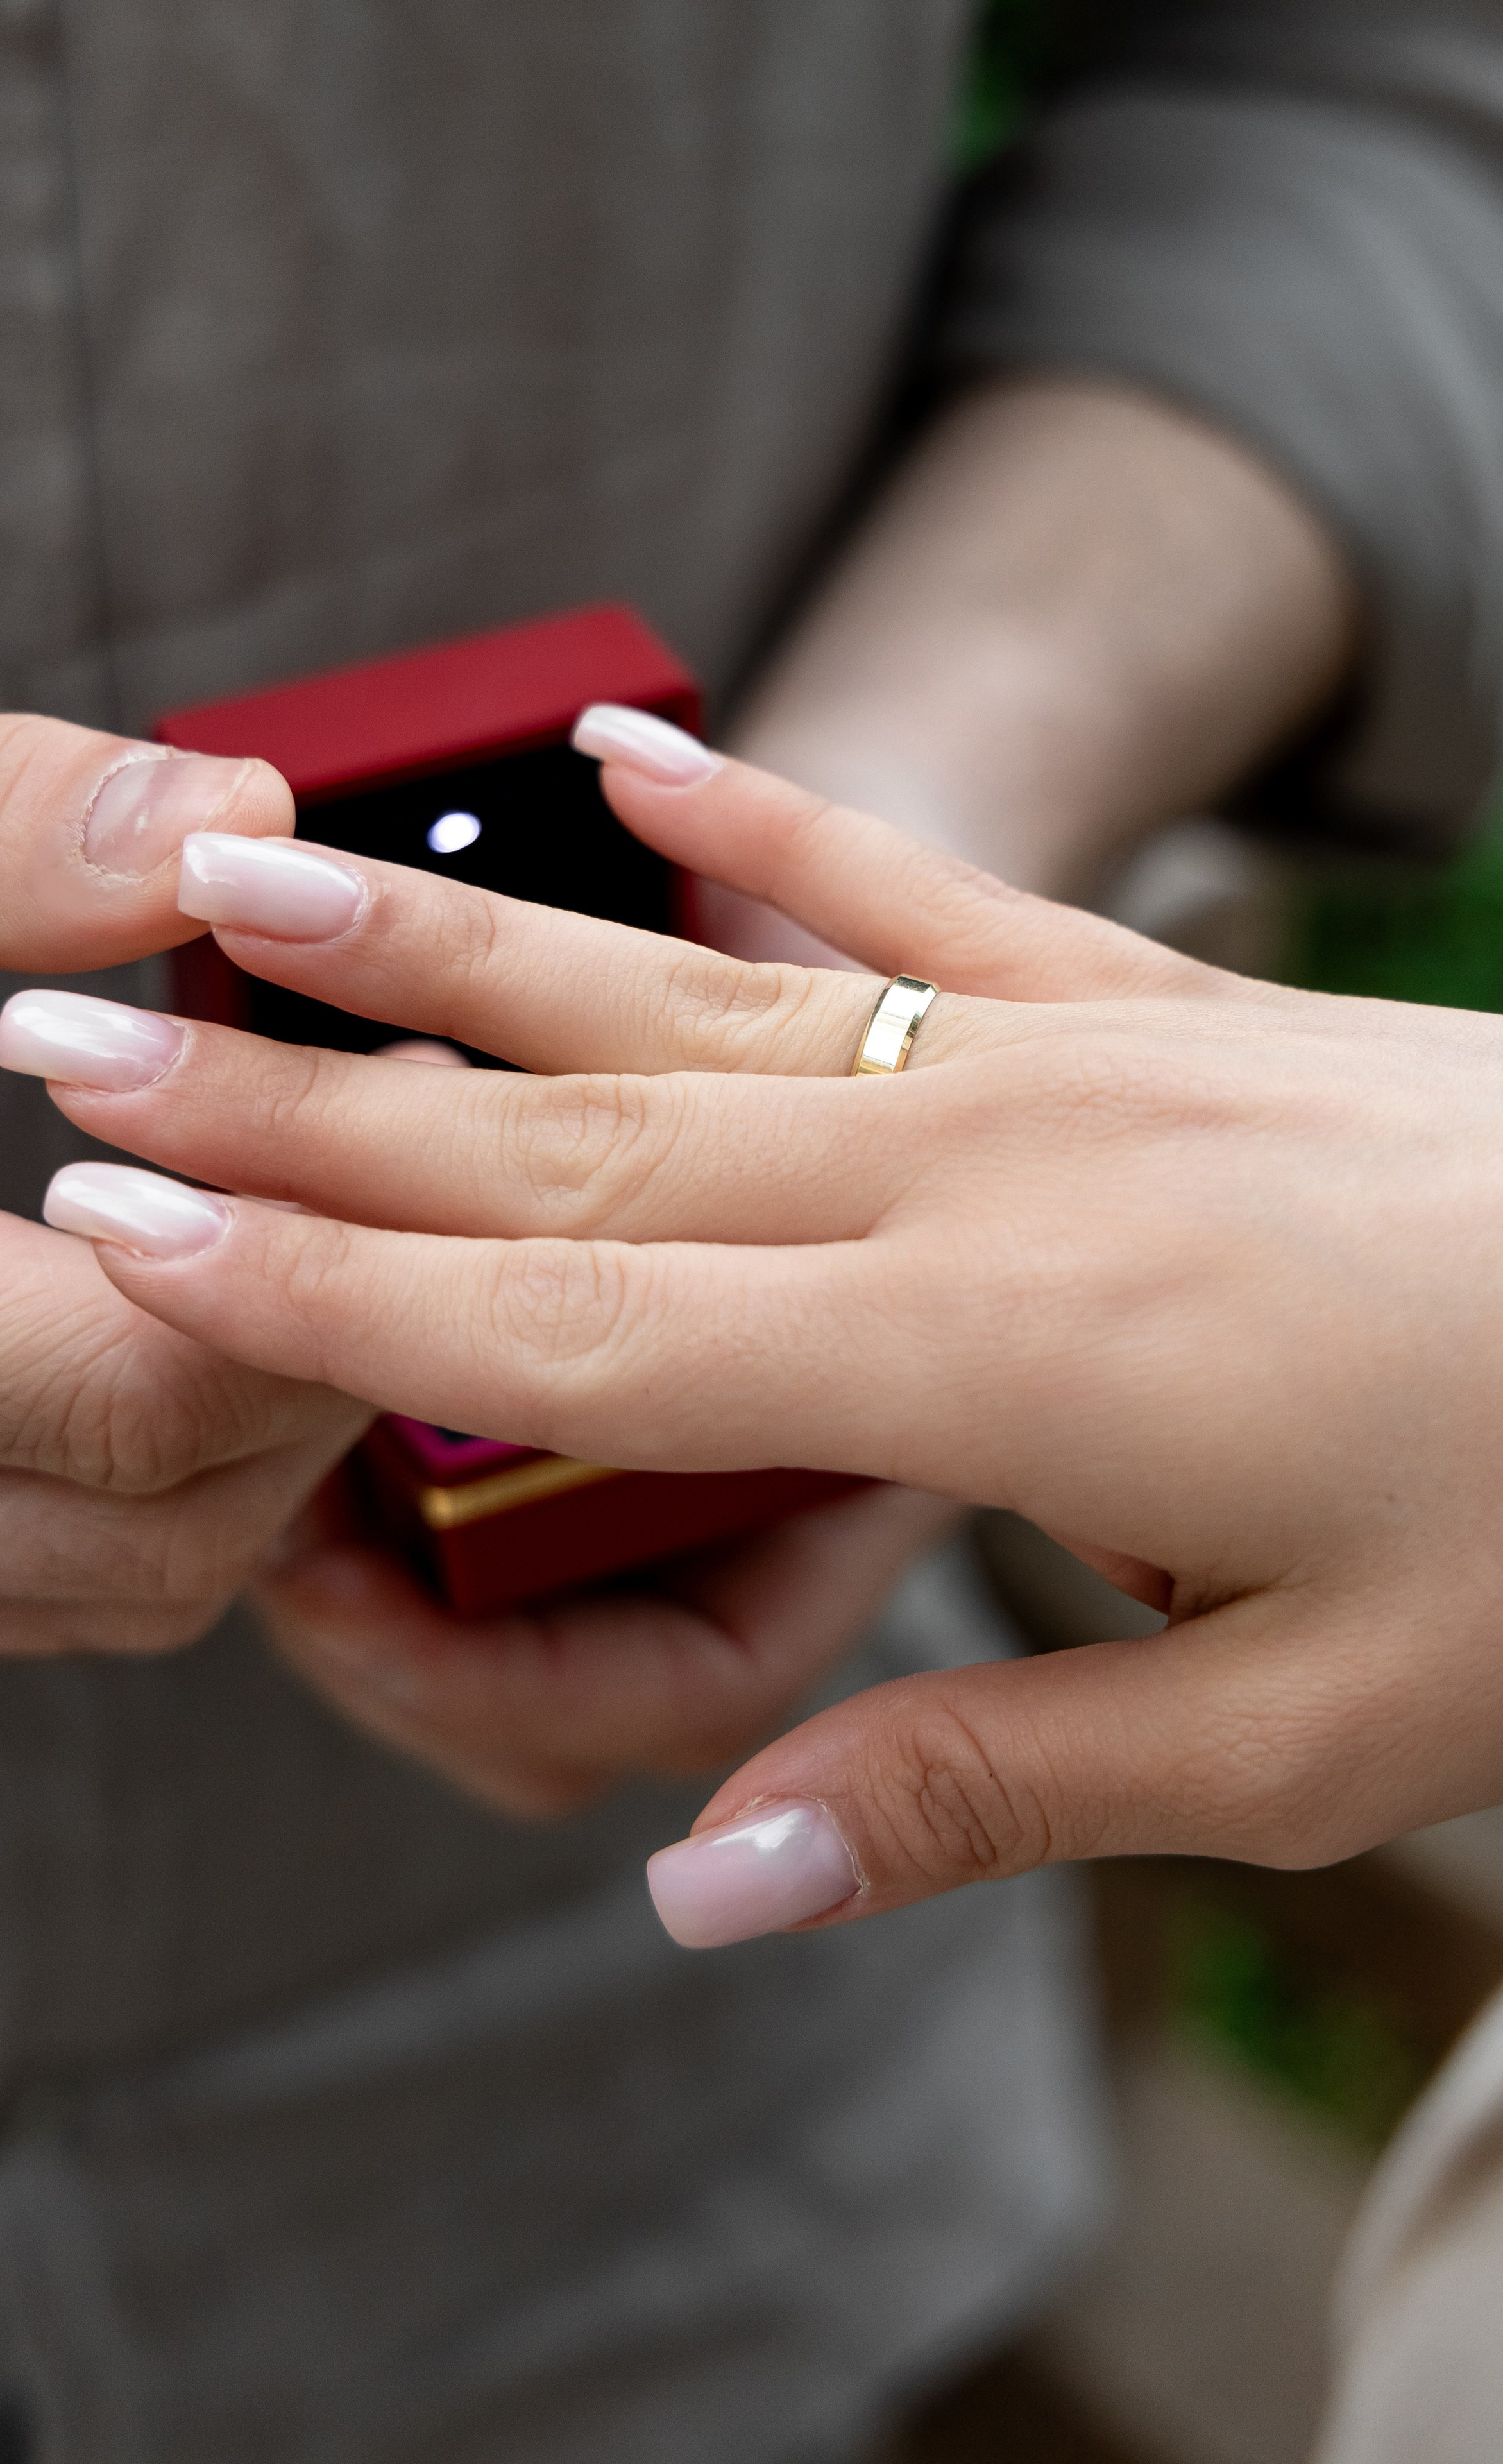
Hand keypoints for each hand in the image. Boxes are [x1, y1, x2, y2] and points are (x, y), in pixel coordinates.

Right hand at [0, 713, 365, 1650]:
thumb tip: (216, 810)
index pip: (135, 1391)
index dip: (300, 1244)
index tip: (393, 1085)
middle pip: (175, 1519)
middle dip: (313, 1337)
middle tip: (394, 1157)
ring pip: (138, 1579)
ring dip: (259, 1428)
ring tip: (319, 1229)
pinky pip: (63, 1583)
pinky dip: (160, 1479)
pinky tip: (200, 1320)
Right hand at [13, 728, 1502, 1926]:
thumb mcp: (1312, 1744)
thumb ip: (990, 1783)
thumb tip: (708, 1877)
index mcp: (994, 1362)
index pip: (585, 1337)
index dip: (331, 1294)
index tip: (130, 1226)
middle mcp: (987, 1169)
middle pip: (578, 1151)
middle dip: (304, 1107)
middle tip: (76, 1041)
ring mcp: (1065, 1055)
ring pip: (694, 1003)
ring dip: (459, 949)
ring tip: (250, 876)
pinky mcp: (1153, 1003)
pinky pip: (913, 894)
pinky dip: (766, 821)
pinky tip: (635, 755)